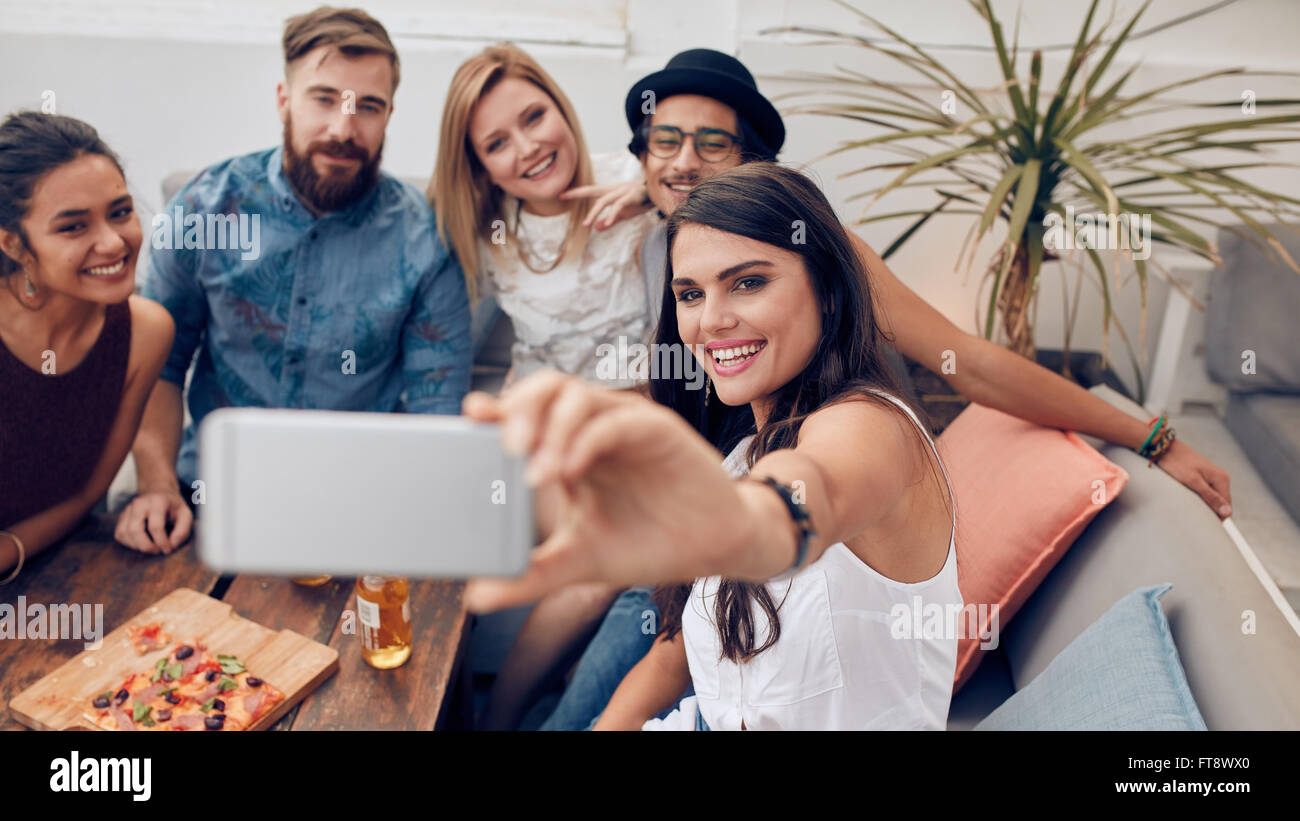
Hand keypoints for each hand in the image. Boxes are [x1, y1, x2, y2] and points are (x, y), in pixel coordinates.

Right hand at [114, 490, 193, 553]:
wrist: (159, 492)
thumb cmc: (173, 507)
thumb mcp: (186, 515)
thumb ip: (183, 531)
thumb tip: (172, 545)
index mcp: (157, 501)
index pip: (155, 526)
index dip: (161, 542)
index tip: (168, 549)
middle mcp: (139, 503)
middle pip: (135, 530)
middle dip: (146, 546)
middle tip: (157, 551)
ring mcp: (128, 509)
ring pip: (124, 533)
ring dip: (137, 546)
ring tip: (151, 547)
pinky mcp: (121, 516)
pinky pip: (119, 534)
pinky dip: (129, 543)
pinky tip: (141, 542)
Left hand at [460, 370, 742, 611]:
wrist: (713, 548)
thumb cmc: (649, 543)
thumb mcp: (579, 561)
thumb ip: (531, 574)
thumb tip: (477, 596)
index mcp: (570, 448)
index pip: (528, 413)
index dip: (499, 408)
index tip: (470, 416)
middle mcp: (594, 428)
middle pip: (548, 388)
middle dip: (521, 409)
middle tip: (504, 447)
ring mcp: (626, 425)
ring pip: (579, 396)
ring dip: (551, 427)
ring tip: (535, 471)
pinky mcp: (659, 431)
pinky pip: (617, 421)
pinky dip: (587, 439)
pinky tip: (570, 471)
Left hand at [560, 180, 651, 229]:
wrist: (659, 196)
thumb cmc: (640, 203)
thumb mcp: (623, 213)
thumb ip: (610, 221)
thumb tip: (596, 228)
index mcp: (610, 192)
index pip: (590, 191)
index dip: (576, 192)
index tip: (561, 194)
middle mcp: (614, 189)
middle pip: (592, 190)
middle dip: (577, 193)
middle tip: (562, 195)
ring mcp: (622, 191)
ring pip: (604, 201)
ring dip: (594, 213)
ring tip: (585, 224)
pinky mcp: (631, 197)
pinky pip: (619, 206)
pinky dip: (612, 215)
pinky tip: (606, 223)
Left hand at [1155, 439, 1232, 518]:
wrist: (1163, 448)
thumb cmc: (1176, 463)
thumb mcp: (1193, 482)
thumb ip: (1210, 497)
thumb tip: (1228, 513)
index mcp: (1222, 479)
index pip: (1226, 507)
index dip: (1216, 517)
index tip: (1201, 522)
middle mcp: (1220, 478)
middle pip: (1221, 504)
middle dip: (1210, 511)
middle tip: (1192, 516)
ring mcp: (1212, 477)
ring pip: (1213, 499)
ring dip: (1203, 505)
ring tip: (1189, 507)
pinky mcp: (1203, 477)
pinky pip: (1206, 493)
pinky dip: (1199, 499)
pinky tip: (1188, 500)